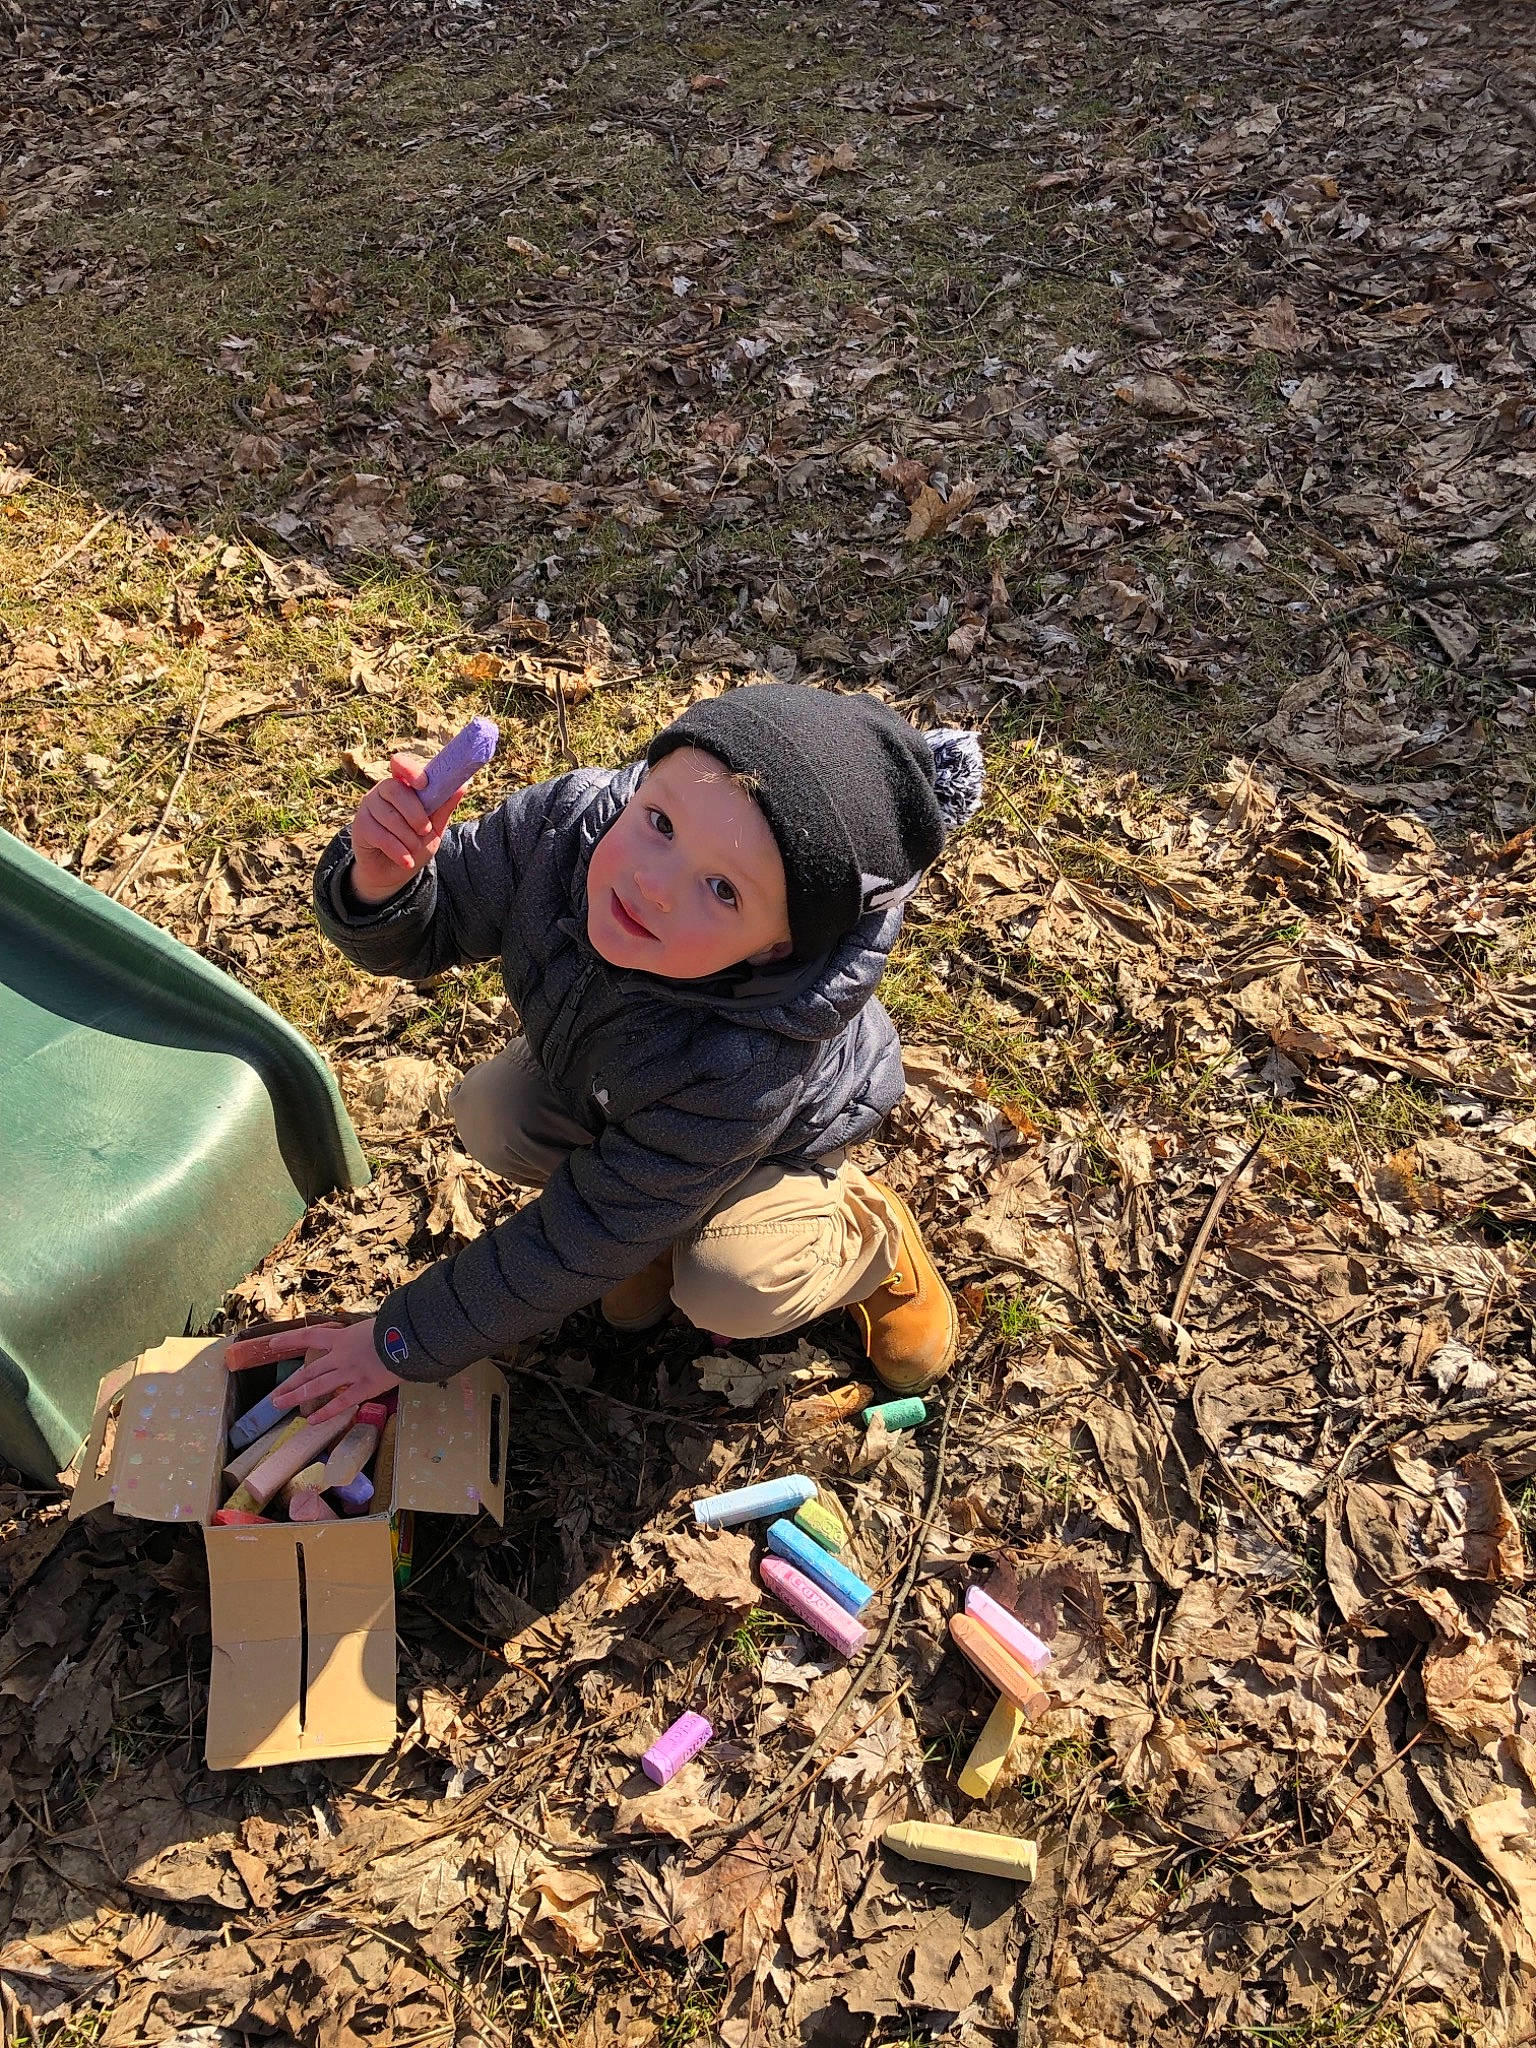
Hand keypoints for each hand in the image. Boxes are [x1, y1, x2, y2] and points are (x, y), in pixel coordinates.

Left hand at [225, 1319, 400, 1425]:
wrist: (408, 1338)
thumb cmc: (395, 1326)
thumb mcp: (373, 1325)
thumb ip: (363, 1335)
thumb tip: (364, 1338)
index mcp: (342, 1338)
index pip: (309, 1336)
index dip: (289, 1340)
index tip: (272, 1345)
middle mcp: (340, 1356)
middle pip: (310, 1370)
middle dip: (291, 1383)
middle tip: (275, 1395)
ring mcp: (350, 1374)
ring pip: (317, 1387)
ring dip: (297, 1396)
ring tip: (280, 1405)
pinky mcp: (364, 1388)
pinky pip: (341, 1403)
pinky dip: (326, 1413)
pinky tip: (312, 1421)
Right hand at [348, 754, 464, 905]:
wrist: (393, 873)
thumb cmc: (415, 845)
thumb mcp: (434, 827)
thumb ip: (444, 806)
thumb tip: (462, 784)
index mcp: (403, 785)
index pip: (400, 765)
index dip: (409, 770)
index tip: (423, 784)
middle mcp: (382, 791)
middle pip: (396, 790)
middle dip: (415, 813)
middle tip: (425, 831)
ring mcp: (369, 807)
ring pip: (390, 815)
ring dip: (408, 837)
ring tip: (414, 849)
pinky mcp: (360, 826)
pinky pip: (380, 835)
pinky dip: (398, 851)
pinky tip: (406, 861)